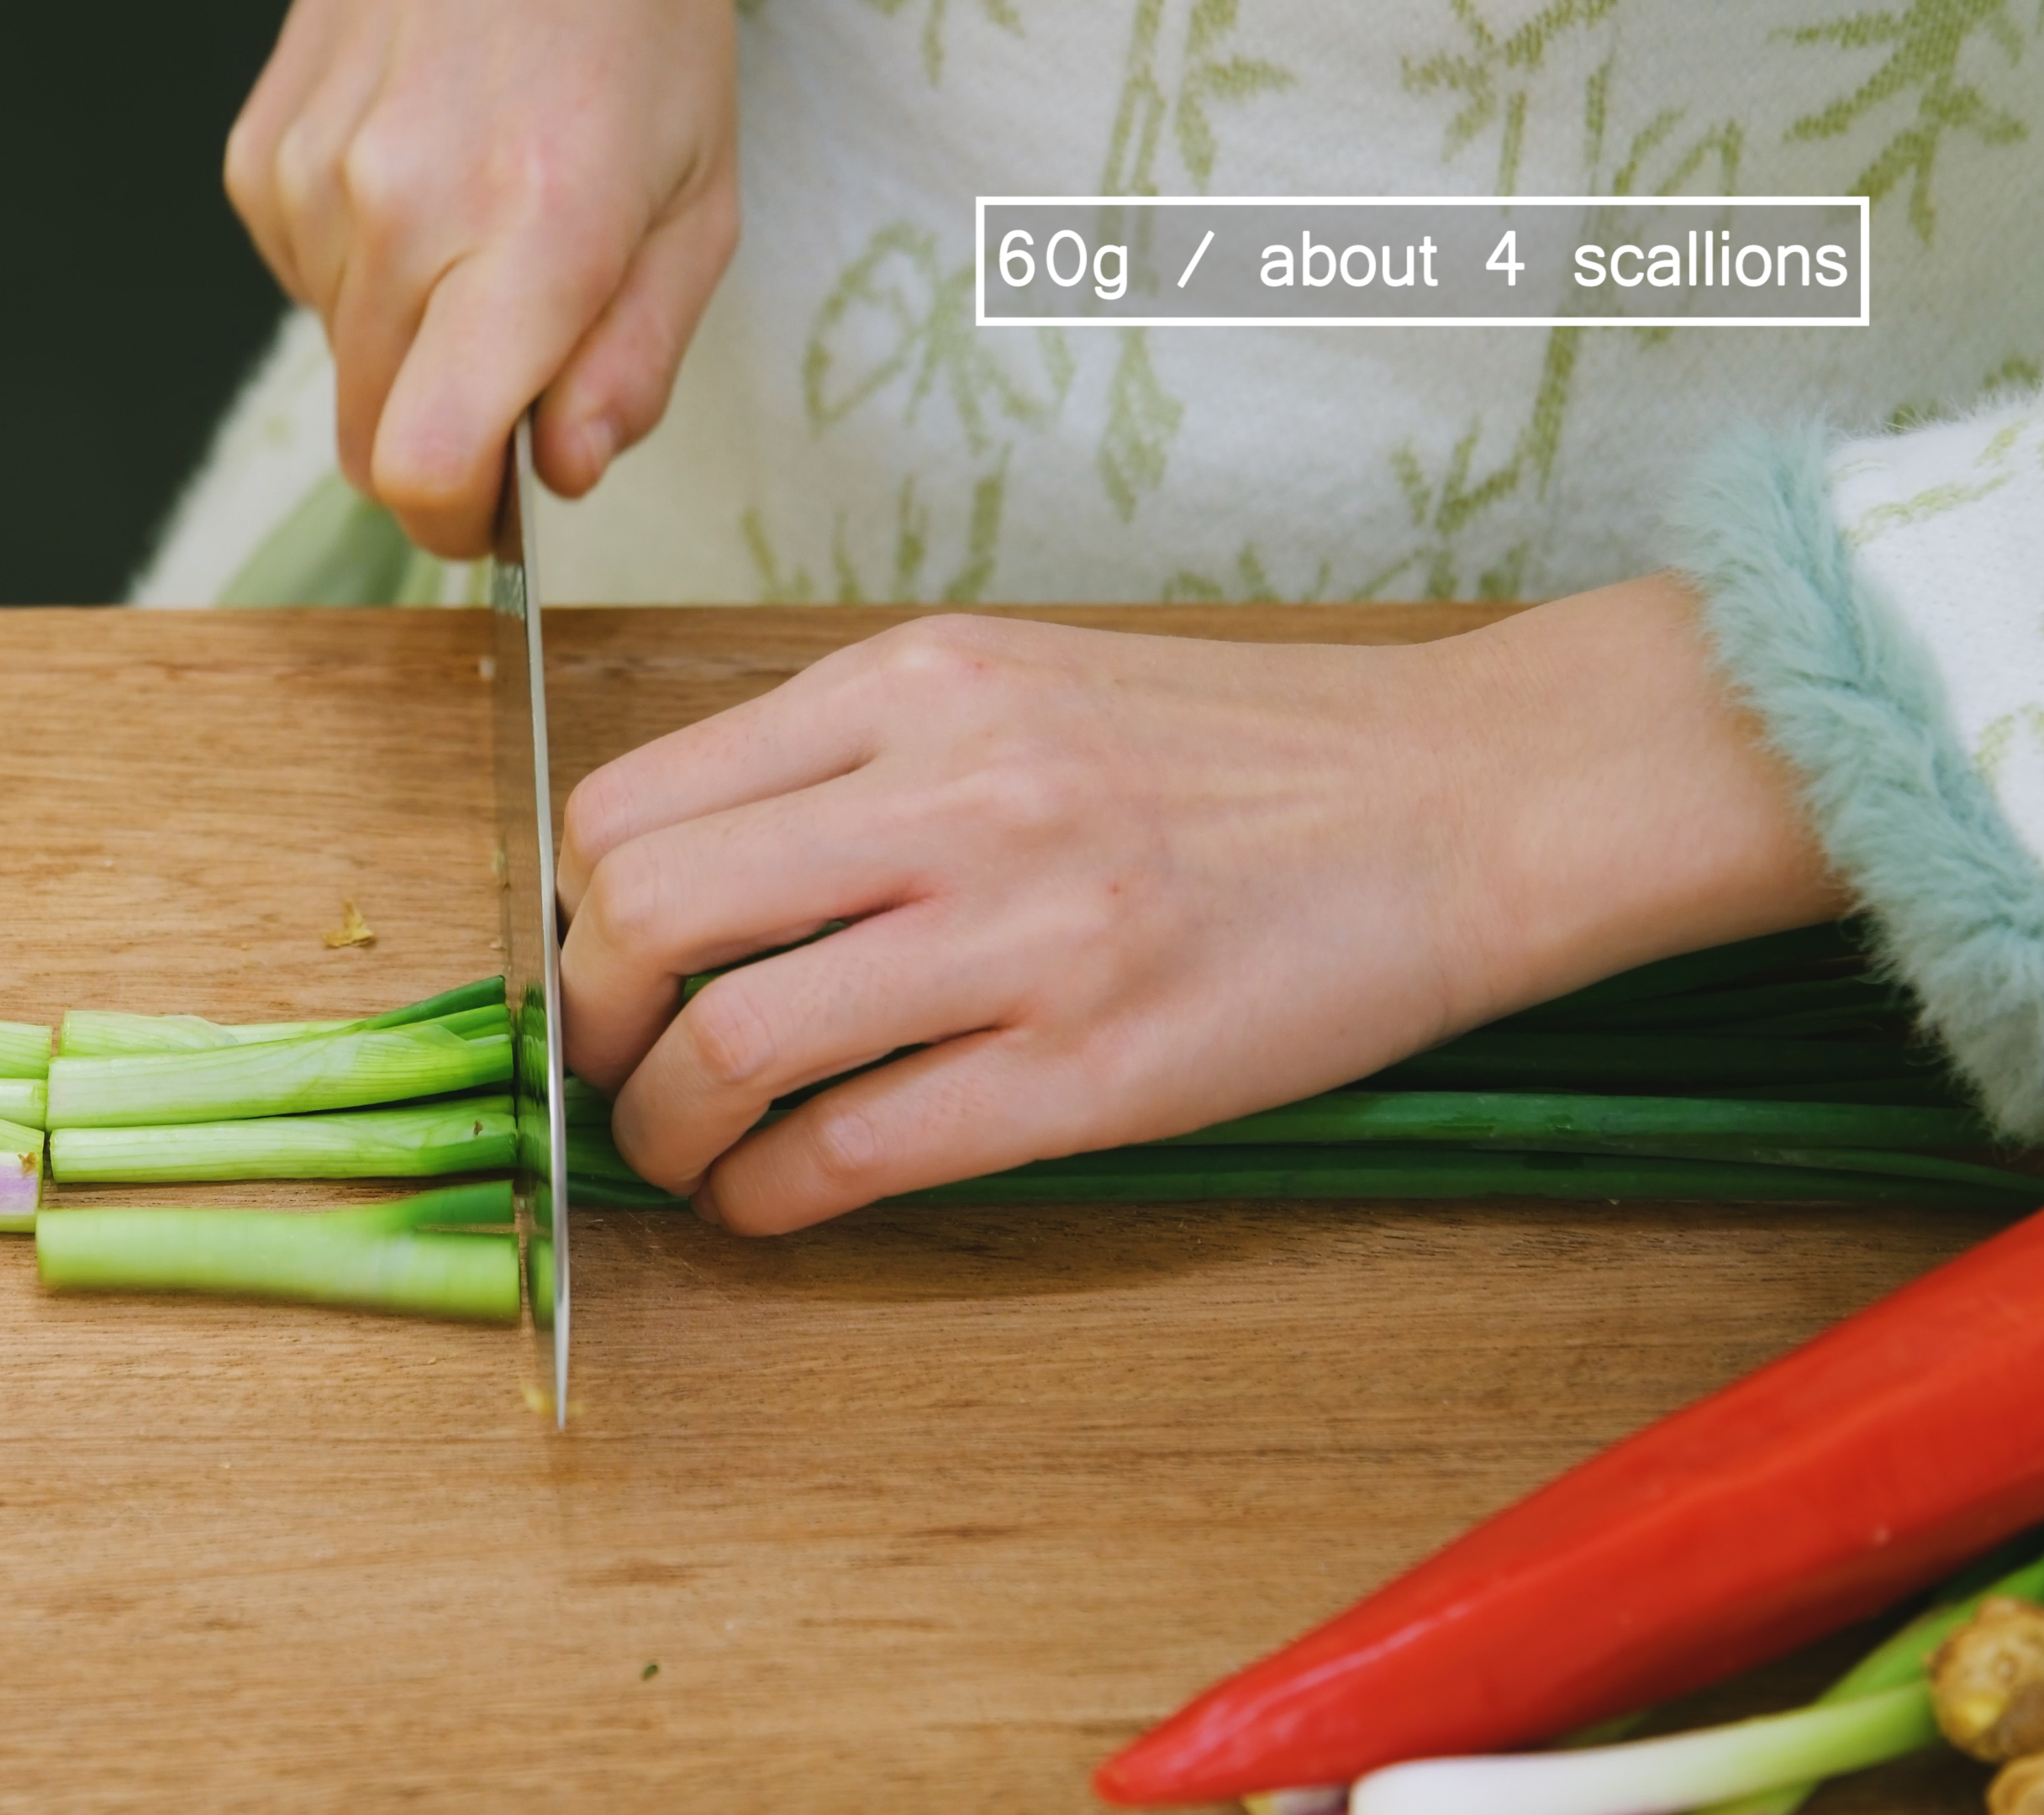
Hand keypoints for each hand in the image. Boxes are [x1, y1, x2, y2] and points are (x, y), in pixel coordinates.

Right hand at [222, 0, 738, 556]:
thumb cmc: (630, 28)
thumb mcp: (699, 202)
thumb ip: (637, 360)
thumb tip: (560, 475)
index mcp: (531, 234)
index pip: (426, 467)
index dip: (458, 524)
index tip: (494, 516)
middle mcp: (399, 210)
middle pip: (371, 442)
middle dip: (444, 444)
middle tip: (518, 372)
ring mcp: (310, 178)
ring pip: (341, 363)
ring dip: (408, 346)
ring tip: (480, 237)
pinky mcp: (259, 155)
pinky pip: (301, 283)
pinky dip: (361, 273)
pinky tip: (421, 187)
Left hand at [554, 584, 1847, 1234]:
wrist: (1465, 802)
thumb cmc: (1245, 755)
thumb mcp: (1025, 683)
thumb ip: (861, 757)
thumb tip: (697, 874)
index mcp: (916, 683)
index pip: (636, 798)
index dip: (578, 908)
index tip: (606, 963)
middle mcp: (949, 790)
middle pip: (644, 915)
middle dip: (590, 1022)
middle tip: (615, 1069)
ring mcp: (1019, 935)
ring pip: (728, 1046)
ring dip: (664, 1133)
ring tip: (684, 1155)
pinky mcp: (1088, 1072)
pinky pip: (852, 1151)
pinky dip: (771, 1196)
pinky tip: (775, 1200)